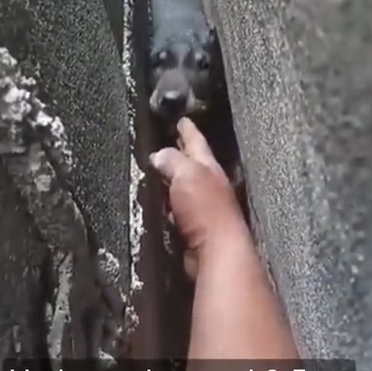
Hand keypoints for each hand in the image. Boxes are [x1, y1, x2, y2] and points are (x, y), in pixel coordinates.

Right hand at [150, 117, 244, 278]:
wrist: (215, 252)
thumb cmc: (205, 208)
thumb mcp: (187, 174)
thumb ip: (172, 160)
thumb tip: (159, 155)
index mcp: (209, 168)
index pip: (197, 142)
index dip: (188, 130)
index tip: (182, 118)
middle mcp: (208, 185)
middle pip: (191, 164)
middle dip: (180, 153)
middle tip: (166, 141)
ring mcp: (201, 208)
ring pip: (183, 187)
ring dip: (172, 179)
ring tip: (156, 171)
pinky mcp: (192, 229)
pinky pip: (175, 210)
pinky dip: (167, 204)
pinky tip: (157, 204)